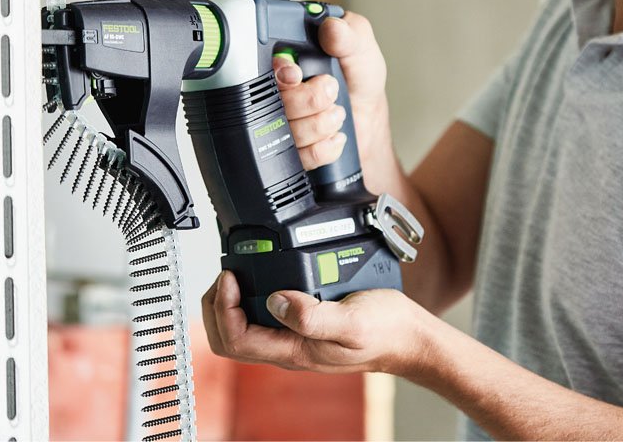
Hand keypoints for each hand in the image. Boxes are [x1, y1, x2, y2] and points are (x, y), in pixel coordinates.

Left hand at [201, 270, 428, 376]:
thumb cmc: (384, 332)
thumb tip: (275, 301)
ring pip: (241, 328)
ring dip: (228, 301)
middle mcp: (287, 346)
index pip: (236, 340)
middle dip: (216, 305)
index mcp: (293, 351)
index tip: (231, 276)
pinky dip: (250, 295)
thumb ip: (313, 316)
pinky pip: (261, 316)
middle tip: (227, 273)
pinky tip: (260, 275)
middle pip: (228, 338)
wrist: (406, 336)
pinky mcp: (300, 324)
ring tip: (236, 271)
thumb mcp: (352, 322)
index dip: (224, 308)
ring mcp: (292, 337)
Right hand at [274, 12, 388, 171]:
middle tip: (331, 91)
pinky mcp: (291, 150)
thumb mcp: (361, 50)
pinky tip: (333, 136)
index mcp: (289, 62)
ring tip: (336, 114)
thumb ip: (350, 34)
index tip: (297, 73)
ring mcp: (283, 122)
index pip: (263, 66)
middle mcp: (281, 92)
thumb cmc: (360, 83)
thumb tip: (331, 27)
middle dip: (308, 100)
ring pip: (283, 131)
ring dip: (319, 124)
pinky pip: (296, 156)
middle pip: (269, 101)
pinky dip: (322, 147)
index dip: (279, 73)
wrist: (369, 123)